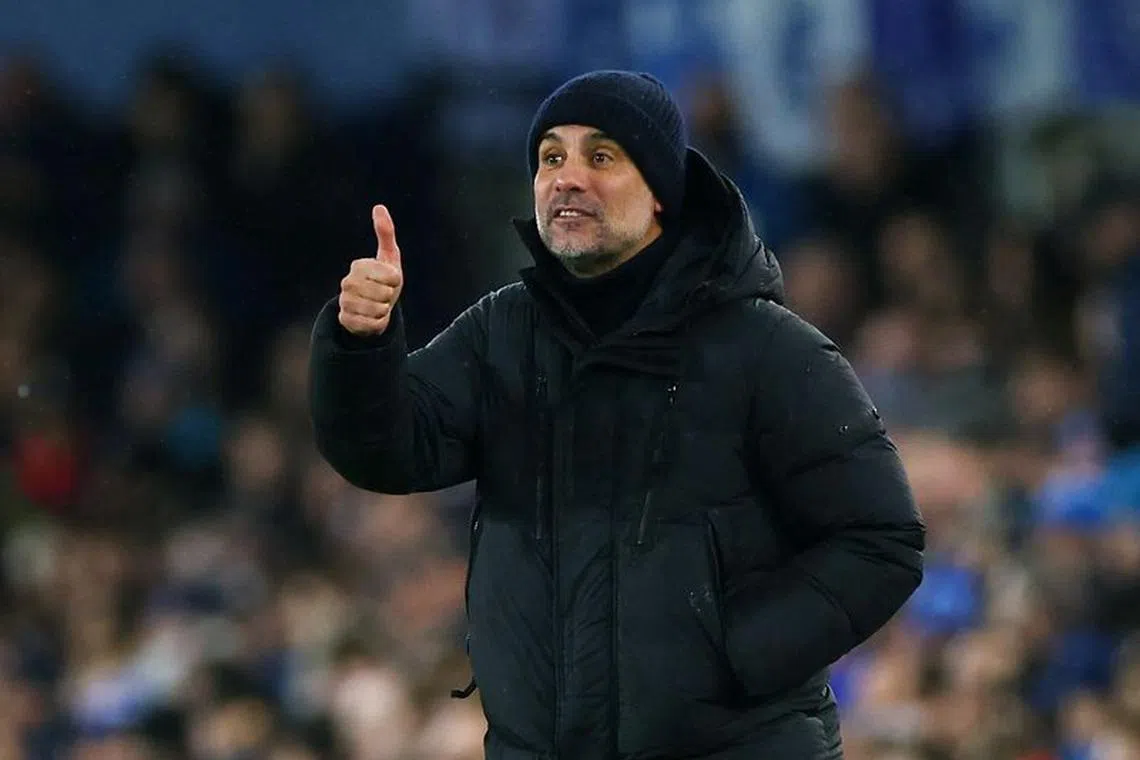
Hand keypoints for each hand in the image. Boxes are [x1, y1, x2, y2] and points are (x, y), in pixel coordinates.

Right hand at [338, 204, 403, 336]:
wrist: (376, 309)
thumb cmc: (385, 281)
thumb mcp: (389, 257)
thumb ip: (385, 233)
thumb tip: (379, 207)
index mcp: (358, 265)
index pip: (389, 275)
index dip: (395, 280)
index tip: (391, 280)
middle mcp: (347, 282)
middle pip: (383, 293)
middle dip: (390, 296)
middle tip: (384, 295)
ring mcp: (344, 301)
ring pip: (377, 310)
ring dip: (384, 310)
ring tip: (379, 306)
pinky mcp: (346, 320)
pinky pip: (371, 324)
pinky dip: (378, 323)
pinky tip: (372, 318)